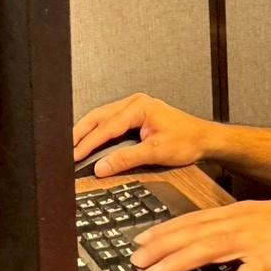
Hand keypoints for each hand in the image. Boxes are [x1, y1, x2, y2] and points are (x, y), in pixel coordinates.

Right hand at [71, 92, 215, 176]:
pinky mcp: (136, 115)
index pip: (106, 127)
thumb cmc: (188, 140)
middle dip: (80, 133)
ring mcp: (135, 107)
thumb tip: (102, 167)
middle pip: (98, 117)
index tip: (74, 156)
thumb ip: (126, 159)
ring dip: (87, 131)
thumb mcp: (155, 152)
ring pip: (102, 117)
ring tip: (73, 146)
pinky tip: (91, 141)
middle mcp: (135, 103)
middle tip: (65, 149)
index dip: (88, 143)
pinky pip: (110, 121)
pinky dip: (98, 131)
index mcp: (138, 106)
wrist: (205, 139)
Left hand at [129, 197, 270, 270]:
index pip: (192, 222)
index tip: (140, 242)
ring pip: (211, 250)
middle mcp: (240, 224)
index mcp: (236, 215)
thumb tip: (210, 244)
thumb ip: (235, 230)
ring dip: (181, 262)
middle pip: (194, 235)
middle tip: (136, 262)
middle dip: (161, 248)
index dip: (164, 232)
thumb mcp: (261, 220)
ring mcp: (257, 240)